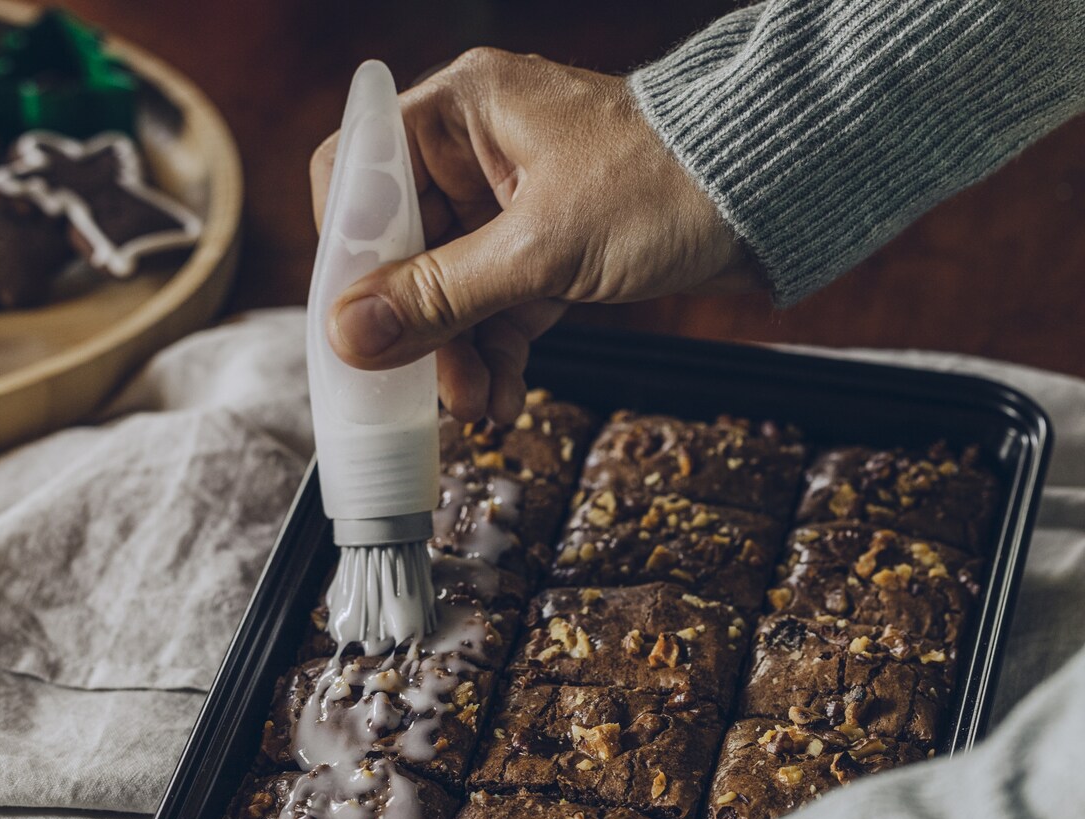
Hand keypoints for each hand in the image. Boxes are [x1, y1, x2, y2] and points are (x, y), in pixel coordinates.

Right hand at [311, 49, 760, 424]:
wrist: (769, 199)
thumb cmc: (670, 183)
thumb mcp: (544, 247)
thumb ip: (443, 294)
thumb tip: (351, 333)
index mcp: (463, 111)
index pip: (360, 170)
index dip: (348, 247)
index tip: (352, 317)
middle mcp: (477, 153)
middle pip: (405, 247)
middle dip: (415, 325)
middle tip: (413, 387)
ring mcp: (511, 206)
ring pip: (453, 289)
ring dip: (457, 354)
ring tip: (473, 407)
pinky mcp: (547, 251)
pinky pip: (499, 308)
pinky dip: (497, 354)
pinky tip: (501, 398)